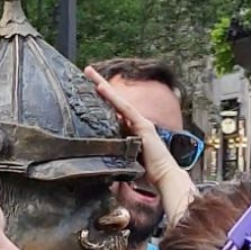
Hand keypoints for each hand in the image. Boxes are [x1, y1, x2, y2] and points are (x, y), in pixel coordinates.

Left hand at [84, 66, 195, 226]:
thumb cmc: (146, 175)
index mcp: (129, 132)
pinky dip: (112, 97)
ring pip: (117, 100)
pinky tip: (101, 87)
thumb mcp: (124, 165)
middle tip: (87, 71)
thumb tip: (97, 171)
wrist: (163, 178)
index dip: (102, 100)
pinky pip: (124, 108)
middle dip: (100, 85)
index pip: (113, 112)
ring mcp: (139, 123)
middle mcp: (134, 124)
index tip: (89, 89)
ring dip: (103, 85)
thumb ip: (113, 162)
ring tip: (89, 72)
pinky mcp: (142, 125)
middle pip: (114, 102)